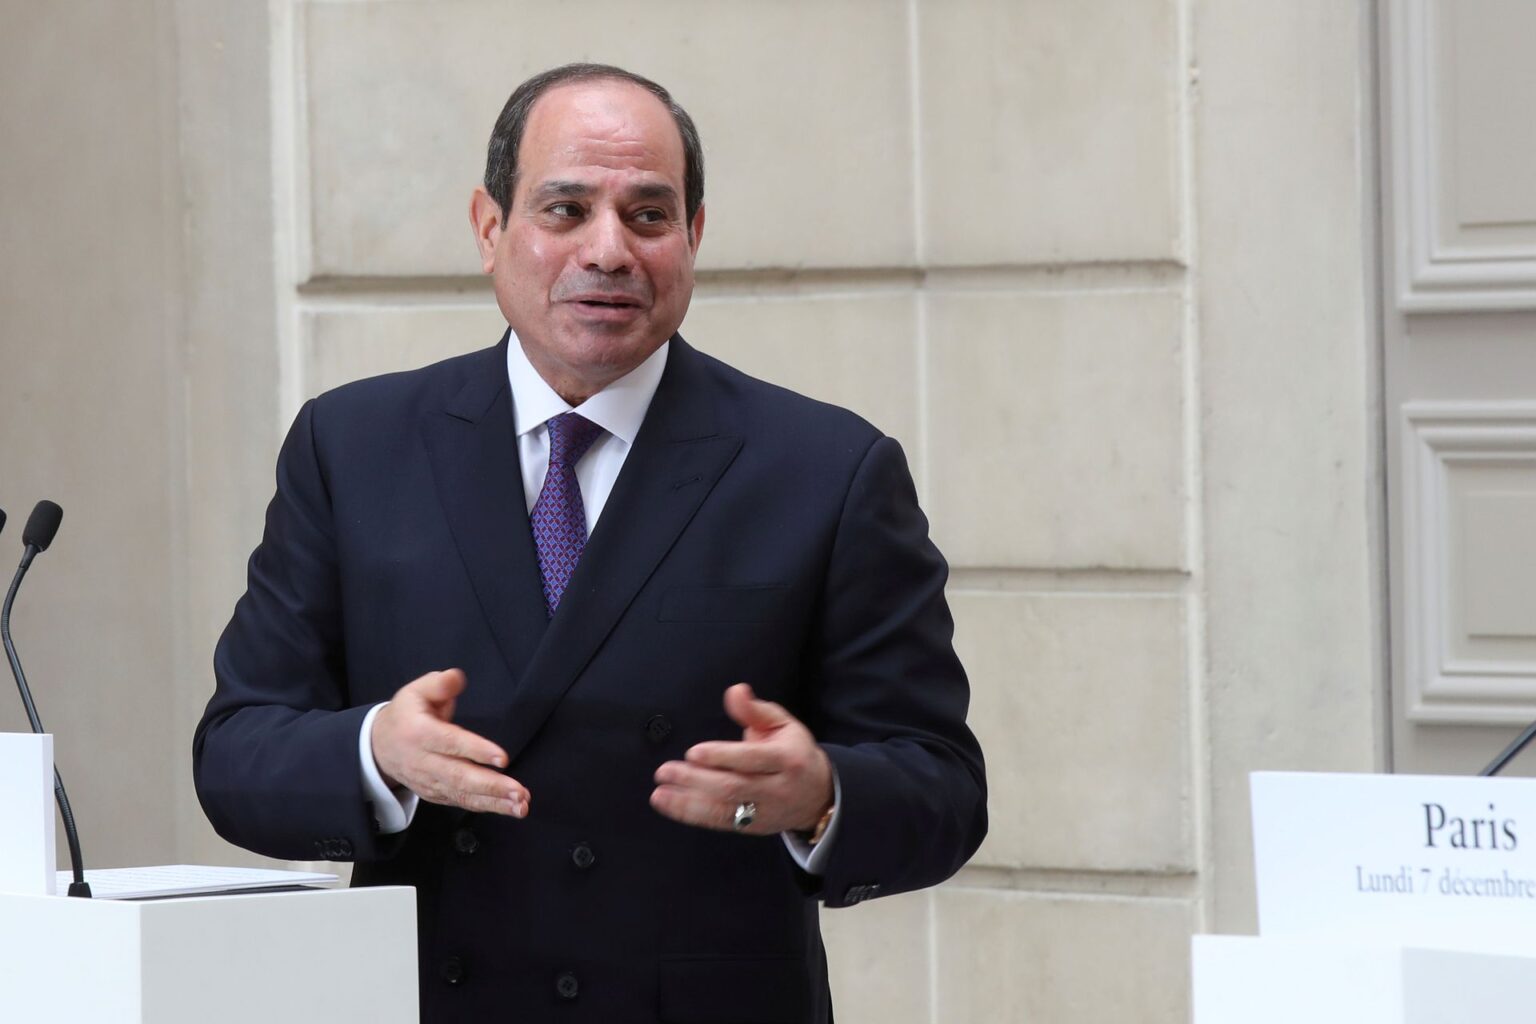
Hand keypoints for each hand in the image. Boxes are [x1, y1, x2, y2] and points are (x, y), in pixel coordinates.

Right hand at [371, 669, 528, 816]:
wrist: (380, 746)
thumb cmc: (406, 714)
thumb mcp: (415, 691)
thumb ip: (438, 684)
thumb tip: (456, 678)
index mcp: (419, 732)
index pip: (450, 743)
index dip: (476, 751)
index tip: (503, 758)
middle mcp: (424, 761)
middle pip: (458, 776)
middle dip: (491, 786)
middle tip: (519, 792)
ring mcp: (429, 782)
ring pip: (463, 794)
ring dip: (494, 802)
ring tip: (521, 805)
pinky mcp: (436, 794)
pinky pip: (462, 801)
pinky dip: (486, 807)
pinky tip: (509, 807)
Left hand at [650, 683, 832, 834]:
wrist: (819, 795)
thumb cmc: (793, 751)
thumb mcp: (783, 724)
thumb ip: (755, 709)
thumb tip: (734, 691)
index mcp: (787, 759)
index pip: (752, 759)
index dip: (722, 756)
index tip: (693, 752)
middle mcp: (777, 789)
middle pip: (734, 787)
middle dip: (696, 780)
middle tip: (665, 770)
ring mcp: (765, 812)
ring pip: (724, 811)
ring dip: (688, 803)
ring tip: (659, 793)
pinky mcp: (753, 827)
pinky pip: (720, 822)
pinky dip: (692, 815)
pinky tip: (669, 803)